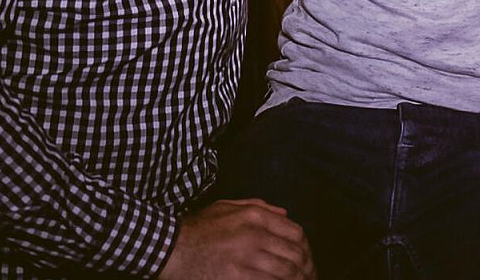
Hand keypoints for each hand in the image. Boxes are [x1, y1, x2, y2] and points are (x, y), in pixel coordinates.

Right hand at [159, 199, 313, 279]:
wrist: (168, 249)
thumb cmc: (197, 229)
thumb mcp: (227, 207)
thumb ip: (259, 207)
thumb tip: (285, 215)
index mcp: (255, 216)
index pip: (295, 233)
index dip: (306, 249)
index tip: (308, 260)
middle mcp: (254, 235)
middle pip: (294, 254)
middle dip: (307, 268)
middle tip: (311, 277)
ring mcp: (245, 258)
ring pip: (285, 272)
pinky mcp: (236, 278)